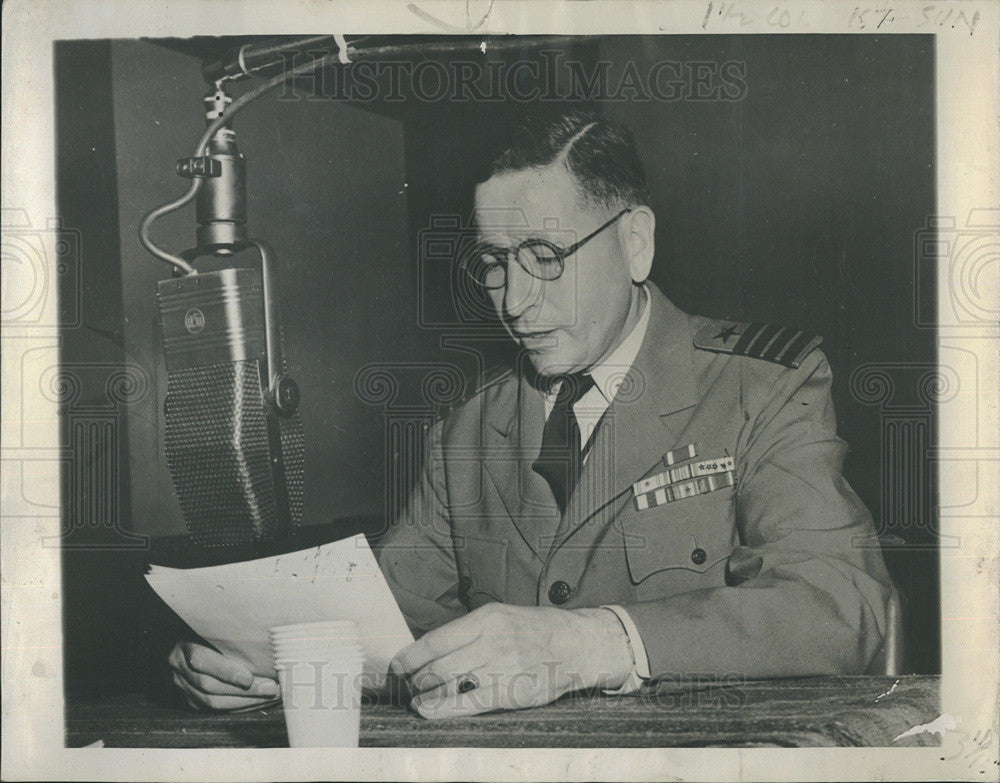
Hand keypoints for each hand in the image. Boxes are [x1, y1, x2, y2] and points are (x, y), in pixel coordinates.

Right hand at [168, 641, 278, 710]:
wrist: (187, 640)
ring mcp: (184, 688)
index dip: (226, 671)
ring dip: (245, 702)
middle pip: (209, 686)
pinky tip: (258, 702)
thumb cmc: (210, 630)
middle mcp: (179, 669)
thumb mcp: (216, 626)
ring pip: (212, 702)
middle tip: (271, 688)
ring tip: (271, 697)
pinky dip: (239, 707)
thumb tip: (267, 643)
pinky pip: (216, 710)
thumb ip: (232, 634)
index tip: (249, 677)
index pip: (201, 660)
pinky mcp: (192, 701)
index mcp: (184, 646)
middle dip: (244, 691)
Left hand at [389, 604, 631, 718]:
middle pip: (438, 664)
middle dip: (415, 678)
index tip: (397, 664)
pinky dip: (442, 708)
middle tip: (404, 685)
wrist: (577, 645)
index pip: (436, 639)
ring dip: (425, 694)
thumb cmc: (538, 630)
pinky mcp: (510, 692)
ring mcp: (500, 668)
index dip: (410, 655)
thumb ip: (471, 631)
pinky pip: (468, 703)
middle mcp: (491, 641)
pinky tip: (427, 710)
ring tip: (414, 697)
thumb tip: (434, 650)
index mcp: (487, 618)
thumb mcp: (503, 616)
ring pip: (449, 683)